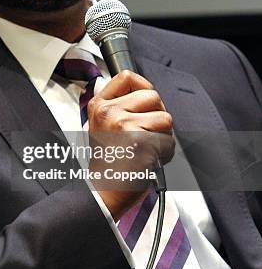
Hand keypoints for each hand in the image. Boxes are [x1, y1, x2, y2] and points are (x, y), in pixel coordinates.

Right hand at [87, 70, 174, 218]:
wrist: (104, 191)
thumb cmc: (107, 163)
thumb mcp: (100, 126)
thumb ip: (117, 105)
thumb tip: (138, 87)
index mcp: (99, 105)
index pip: (127, 76)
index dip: (143, 86)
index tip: (145, 101)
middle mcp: (109, 112)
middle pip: (153, 96)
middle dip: (157, 115)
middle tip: (145, 134)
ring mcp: (124, 125)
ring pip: (165, 118)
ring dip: (163, 136)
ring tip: (146, 148)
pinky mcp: (141, 142)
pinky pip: (168, 141)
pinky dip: (165, 153)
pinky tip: (149, 160)